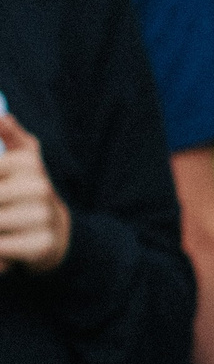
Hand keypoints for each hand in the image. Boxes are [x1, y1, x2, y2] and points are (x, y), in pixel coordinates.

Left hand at [0, 113, 70, 273]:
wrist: (58, 234)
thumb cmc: (27, 192)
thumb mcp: (23, 160)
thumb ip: (12, 135)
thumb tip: (2, 117)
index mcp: (31, 164)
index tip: (1, 184)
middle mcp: (40, 188)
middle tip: (3, 204)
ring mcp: (42, 217)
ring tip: (4, 224)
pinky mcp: (41, 245)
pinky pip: (1, 247)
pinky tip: (6, 242)